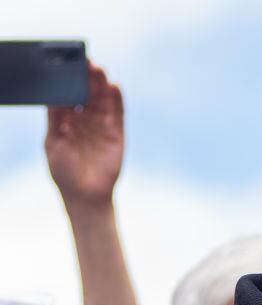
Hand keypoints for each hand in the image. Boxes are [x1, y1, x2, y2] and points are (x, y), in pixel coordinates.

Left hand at [45, 61, 123, 206]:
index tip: (68, 66)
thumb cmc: (63, 171)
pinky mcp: (116, 133)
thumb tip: (57, 97)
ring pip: (102, 99)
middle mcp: (84, 119)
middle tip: (86, 63)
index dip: (69, 80)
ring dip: (101, 84)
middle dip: (87, 78)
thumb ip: (56, 120)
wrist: (85, 195)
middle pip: (86, 93)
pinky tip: (114, 86)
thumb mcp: (53, 142)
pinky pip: (117, 113)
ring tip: (100, 70)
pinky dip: (117, 99)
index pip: (68, 94)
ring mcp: (100, 125)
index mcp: (65, 120)